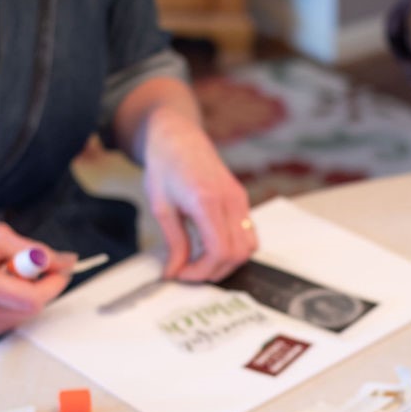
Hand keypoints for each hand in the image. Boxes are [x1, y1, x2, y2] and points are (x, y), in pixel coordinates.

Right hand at [0, 219, 74, 345]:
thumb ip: (36, 252)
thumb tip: (68, 262)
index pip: (32, 299)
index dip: (54, 284)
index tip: (61, 268)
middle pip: (29, 310)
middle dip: (41, 287)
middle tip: (30, 265)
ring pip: (20, 318)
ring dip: (24, 297)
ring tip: (1, 275)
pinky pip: (5, 323)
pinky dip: (9, 306)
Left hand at [142, 109, 256, 282]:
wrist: (178, 137)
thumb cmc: (166, 166)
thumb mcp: (161, 207)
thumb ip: (173, 242)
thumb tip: (175, 272)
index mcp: (208, 201)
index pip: (219, 251)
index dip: (201, 272)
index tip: (182, 274)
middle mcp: (230, 200)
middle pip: (238, 254)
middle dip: (214, 271)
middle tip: (188, 272)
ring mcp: (240, 199)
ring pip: (249, 246)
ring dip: (227, 262)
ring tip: (200, 261)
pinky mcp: (241, 198)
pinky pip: (247, 232)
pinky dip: (232, 247)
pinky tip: (209, 246)